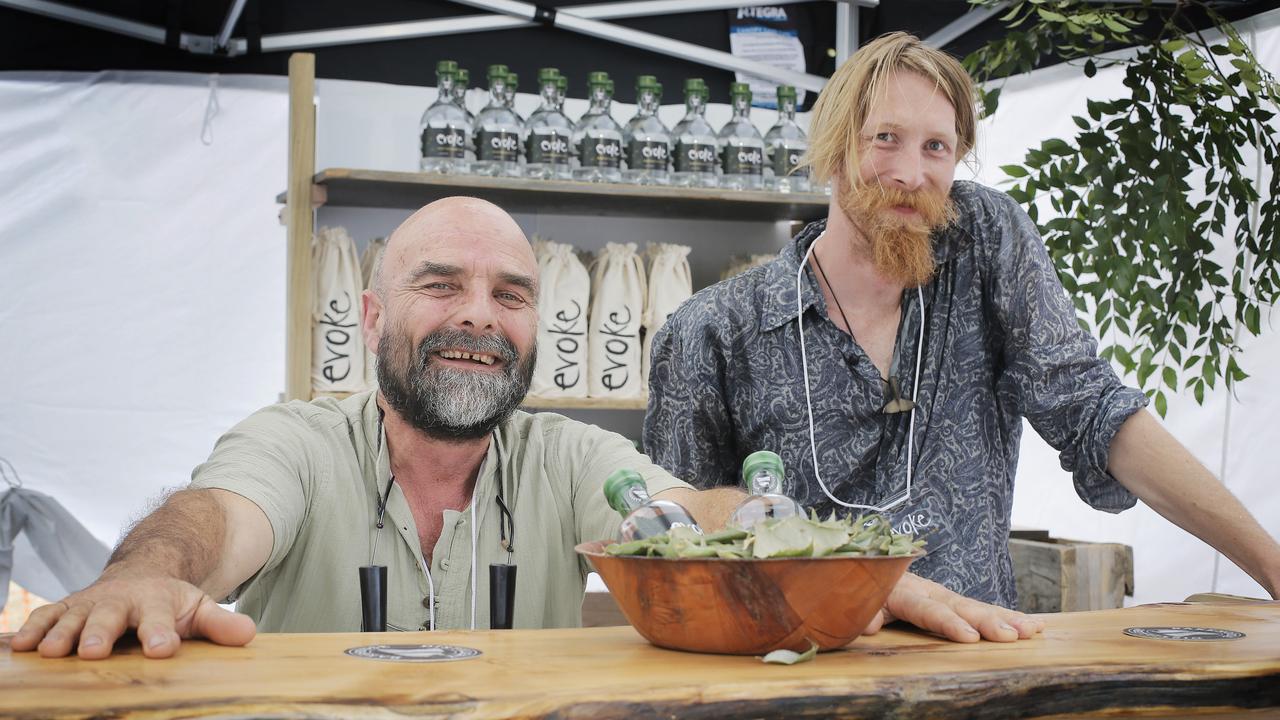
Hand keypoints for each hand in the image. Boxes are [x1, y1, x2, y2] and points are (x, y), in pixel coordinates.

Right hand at [9, 570, 255, 659]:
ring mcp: (90, 605)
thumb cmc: (169, 602)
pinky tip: (18, 647)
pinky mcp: (65, 610)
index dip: (161, 634)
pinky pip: (43, 617)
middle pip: (110, 617)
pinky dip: (30, 630)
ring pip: (72, 617)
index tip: (162, 649)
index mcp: (156, 602)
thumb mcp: (198, 608)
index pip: (161, 620)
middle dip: (101, 632)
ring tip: (52, 652)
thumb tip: (249, 634)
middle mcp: (120, 602)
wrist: (140, 575)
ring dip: (61, 634)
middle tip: (93, 650)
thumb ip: (220, 623)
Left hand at [863, 572, 1044, 641]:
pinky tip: (1035, 625)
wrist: (868, 567)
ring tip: (1033, 630)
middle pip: (961, 607)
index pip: (928, 610)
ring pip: (977, 607)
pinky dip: (1007, 616)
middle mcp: (928, 591)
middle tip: (1012, 635)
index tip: (970, 637)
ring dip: (1006, 618)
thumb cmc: (862, 590)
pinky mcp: (953, 602)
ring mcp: (943, 595)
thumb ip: (863, 610)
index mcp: (903, 592)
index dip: (949, 623)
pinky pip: (981, 609)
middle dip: (988, 621)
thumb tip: (870, 623)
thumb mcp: (857, 599)